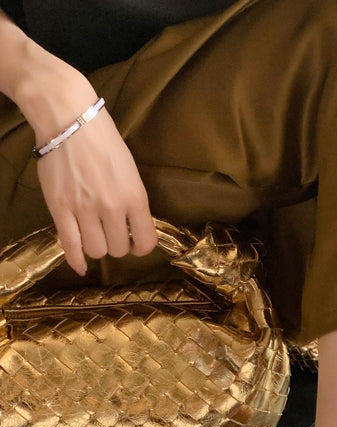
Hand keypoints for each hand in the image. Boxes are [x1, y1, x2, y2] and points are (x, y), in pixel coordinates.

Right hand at [16, 55, 157, 275]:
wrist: (70, 119)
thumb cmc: (104, 142)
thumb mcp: (131, 172)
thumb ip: (134, 202)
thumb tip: (133, 229)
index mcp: (135, 197)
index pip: (145, 243)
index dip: (140, 247)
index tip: (134, 241)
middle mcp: (111, 207)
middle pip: (118, 250)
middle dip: (117, 245)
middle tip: (111, 232)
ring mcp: (83, 209)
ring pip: (96, 251)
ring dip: (97, 248)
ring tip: (94, 234)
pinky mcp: (59, 208)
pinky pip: (70, 246)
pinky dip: (75, 260)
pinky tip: (80, 266)